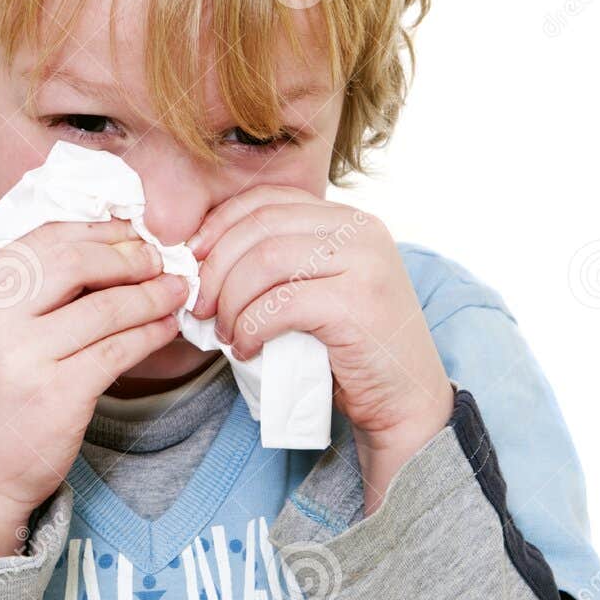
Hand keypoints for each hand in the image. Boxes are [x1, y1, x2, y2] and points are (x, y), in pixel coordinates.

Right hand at [0, 218, 190, 551]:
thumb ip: (31, 291)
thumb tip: (105, 245)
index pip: (44, 240)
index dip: (96, 231)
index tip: (132, 232)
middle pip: (76, 262)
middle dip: (127, 256)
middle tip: (160, 259)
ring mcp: (22, 359)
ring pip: (105, 307)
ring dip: (151, 294)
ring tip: (177, 290)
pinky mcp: (57, 395)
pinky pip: (118, 350)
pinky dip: (150, 333)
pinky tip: (166, 327)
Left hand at [188, 187, 453, 510]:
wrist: (406, 401)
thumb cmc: (350, 348)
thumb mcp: (318, 287)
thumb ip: (281, 260)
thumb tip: (201, 254)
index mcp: (349, 218)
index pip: (268, 198)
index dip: (220, 224)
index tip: (193, 259)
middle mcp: (361, 230)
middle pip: (261, 227)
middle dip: (216, 266)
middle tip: (200, 306)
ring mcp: (364, 264)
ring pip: (265, 261)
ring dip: (230, 300)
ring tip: (225, 333)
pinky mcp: (357, 304)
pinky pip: (280, 304)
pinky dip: (250, 327)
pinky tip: (245, 348)